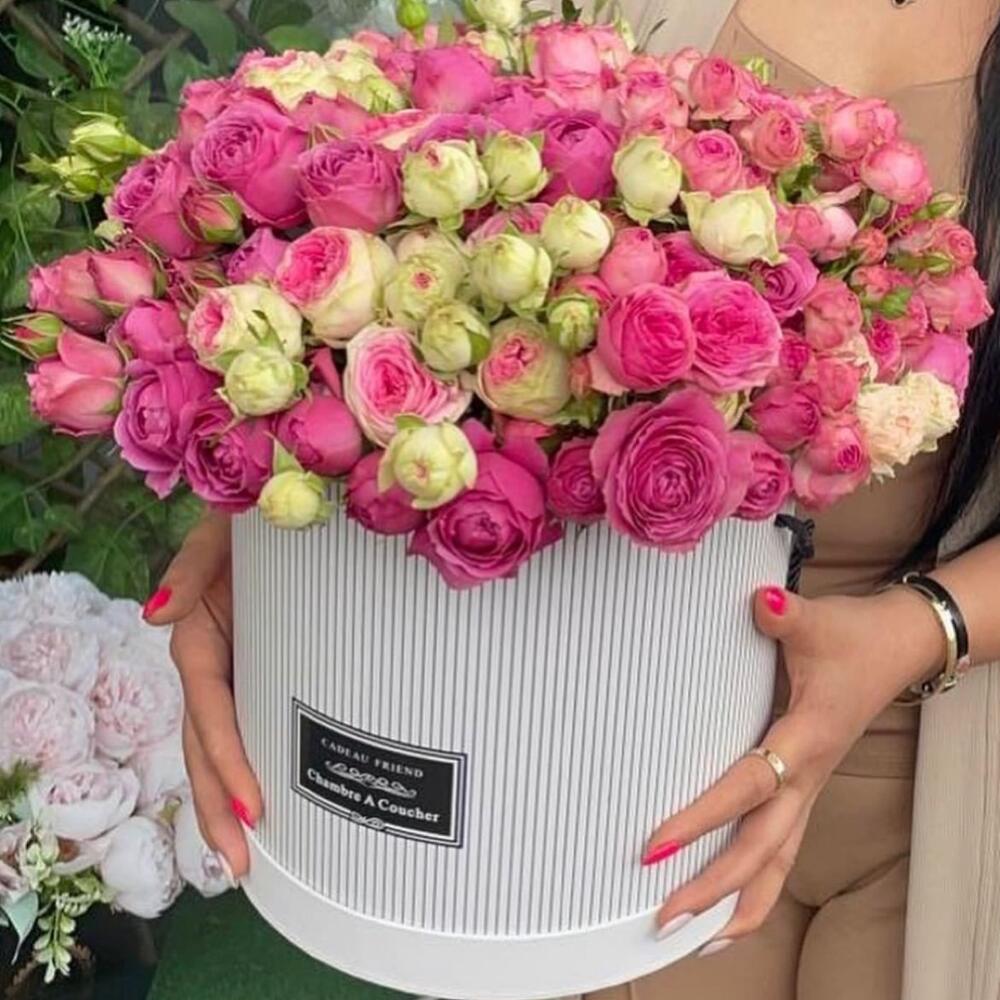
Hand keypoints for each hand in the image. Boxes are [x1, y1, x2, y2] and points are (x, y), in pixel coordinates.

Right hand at [144, 511, 260, 877]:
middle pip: (206, 745)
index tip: (249, 809)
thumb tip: (157, 615)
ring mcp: (232, 669)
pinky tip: (265, 801)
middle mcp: (212, 662)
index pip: (210, 712)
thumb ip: (189, 571)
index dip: (226, 760)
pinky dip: (250, 763)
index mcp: (199, 636)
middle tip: (241, 865)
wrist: (278, 506)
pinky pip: (249, 721)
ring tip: (246, 855)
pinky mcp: (256, 668)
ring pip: (220, 744)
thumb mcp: (217, 538)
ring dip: (226, 798)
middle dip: (216, 805)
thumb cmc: (248, 520)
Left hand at [644, 584, 943, 947]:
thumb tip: (761, 602)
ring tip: (696, 939)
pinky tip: (730, 908)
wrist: (898, 647)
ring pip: (778, 863)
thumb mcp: (818, 622)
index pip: (745, 788)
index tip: (654, 843)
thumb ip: (785, 617)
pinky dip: (758, 883)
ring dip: (739, 903)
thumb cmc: (853, 639)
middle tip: (661, 916)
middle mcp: (807, 776)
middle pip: (762, 849)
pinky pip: (783, 849)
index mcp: (805, 739)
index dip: (701, 818)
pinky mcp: (805, 787)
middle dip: (712, 887)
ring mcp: (809, 787)